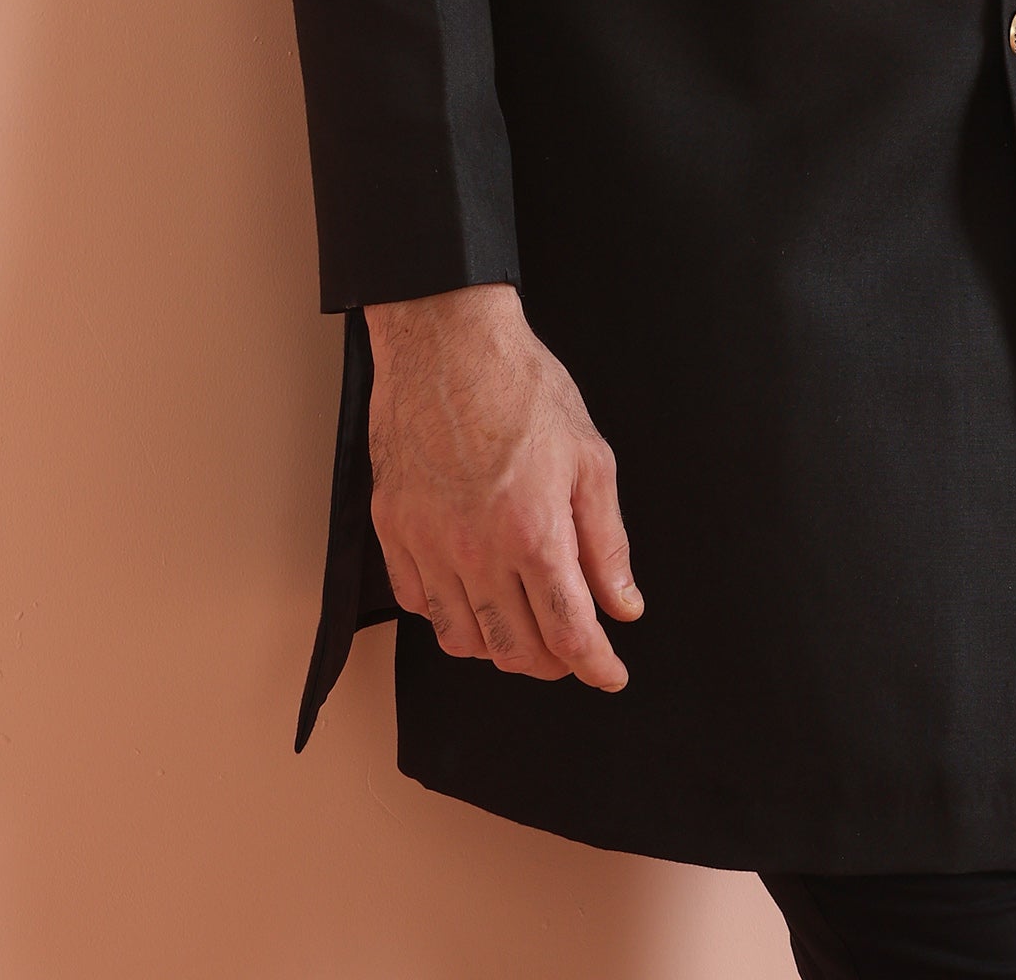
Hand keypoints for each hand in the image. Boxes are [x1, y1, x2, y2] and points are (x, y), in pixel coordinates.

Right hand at [365, 283, 641, 689]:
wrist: (446, 340)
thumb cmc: (520, 386)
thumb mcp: (588, 456)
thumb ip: (606, 540)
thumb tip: (622, 603)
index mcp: (533, 532)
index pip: (569, 633)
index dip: (596, 666)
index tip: (610, 674)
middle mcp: (476, 550)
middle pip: (516, 649)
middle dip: (554, 662)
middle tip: (574, 648)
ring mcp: (427, 544)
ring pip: (464, 639)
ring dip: (502, 647)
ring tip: (526, 626)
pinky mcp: (392, 530)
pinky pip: (419, 604)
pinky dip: (450, 616)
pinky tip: (473, 595)